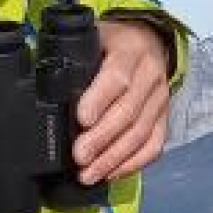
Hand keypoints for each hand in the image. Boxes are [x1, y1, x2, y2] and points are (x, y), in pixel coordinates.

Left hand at [73, 20, 171, 184]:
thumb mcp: (92, 39)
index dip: (99, 100)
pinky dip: (133, 164)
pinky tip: (111, 174)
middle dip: (101, 138)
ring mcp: (160, 99)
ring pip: (141, 134)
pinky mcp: (164, 119)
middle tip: (79, 157)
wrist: (148, 42)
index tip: (82, 120)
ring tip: (89, 174)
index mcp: (130, 50)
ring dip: (113, 158)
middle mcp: (150, 74)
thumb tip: (47, 89)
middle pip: (128, 112)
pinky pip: (153, 146)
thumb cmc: (110, 45)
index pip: (117, 77)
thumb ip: (74, 58)